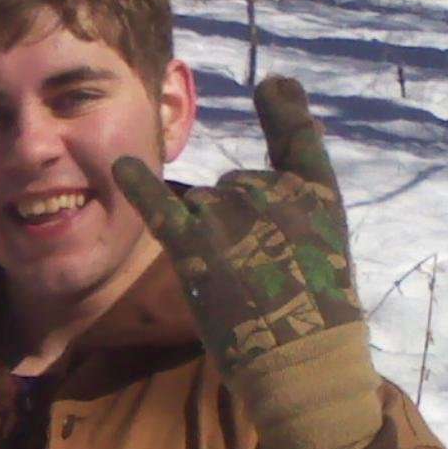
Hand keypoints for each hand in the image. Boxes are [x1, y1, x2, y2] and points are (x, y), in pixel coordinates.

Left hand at [112, 76, 379, 448]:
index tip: (271, 85)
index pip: (297, 139)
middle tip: (259, 271)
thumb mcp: (328, 245)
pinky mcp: (194, 249)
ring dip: (209, 235)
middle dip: (238, 220)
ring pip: (202, 203)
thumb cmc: (319, 313)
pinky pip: (160, 208)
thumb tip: (258, 164)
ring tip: (235, 281)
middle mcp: (272, 192)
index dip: (283, 110)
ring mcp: (230, 218)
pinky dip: (137, 186)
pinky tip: (119, 165)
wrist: (302, 363)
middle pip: (235, 184)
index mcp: (316, 193)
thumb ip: (299, 199)